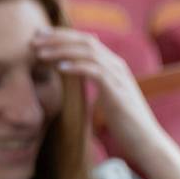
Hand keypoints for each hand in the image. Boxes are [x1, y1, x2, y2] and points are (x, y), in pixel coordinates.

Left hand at [31, 27, 157, 148]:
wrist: (147, 143)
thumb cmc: (126, 124)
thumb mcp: (108, 98)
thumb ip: (97, 83)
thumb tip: (80, 78)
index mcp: (114, 66)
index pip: (86, 40)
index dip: (61, 35)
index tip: (39, 35)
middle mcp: (118, 66)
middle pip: (85, 41)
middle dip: (57, 38)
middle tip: (33, 40)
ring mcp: (119, 78)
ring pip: (88, 53)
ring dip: (61, 51)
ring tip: (40, 54)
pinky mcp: (118, 92)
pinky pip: (95, 72)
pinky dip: (76, 67)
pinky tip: (59, 68)